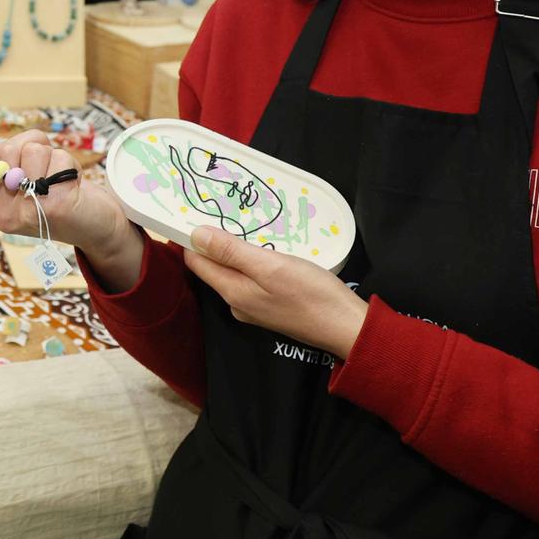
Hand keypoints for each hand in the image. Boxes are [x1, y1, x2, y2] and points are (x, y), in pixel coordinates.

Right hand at [0, 130, 140, 271]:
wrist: (95, 228)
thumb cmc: (57, 197)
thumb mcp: (23, 181)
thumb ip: (6, 162)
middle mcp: (5, 212)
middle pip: (4, 151)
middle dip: (27, 146)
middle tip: (40, 168)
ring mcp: (29, 209)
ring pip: (32, 149)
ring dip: (50, 154)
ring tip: (57, 176)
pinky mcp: (55, 205)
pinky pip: (57, 158)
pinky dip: (69, 162)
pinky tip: (71, 182)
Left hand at [182, 226, 368, 358]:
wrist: (347, 327)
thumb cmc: (311, 294)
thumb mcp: (270, 266)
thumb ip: (231, 252)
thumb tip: (195, 235)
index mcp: (232, 291)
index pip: (196, 262)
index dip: (192, 238)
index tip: (196, 212)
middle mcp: (236, 302)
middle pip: (213, 267)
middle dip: (213, 242)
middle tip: (220, 210)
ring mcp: (254, 306)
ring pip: (233, 272)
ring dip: (234, 250)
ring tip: (243, 224)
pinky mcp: (271, 306)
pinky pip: (251, 279)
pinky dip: (252, 262)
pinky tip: (264, 249)